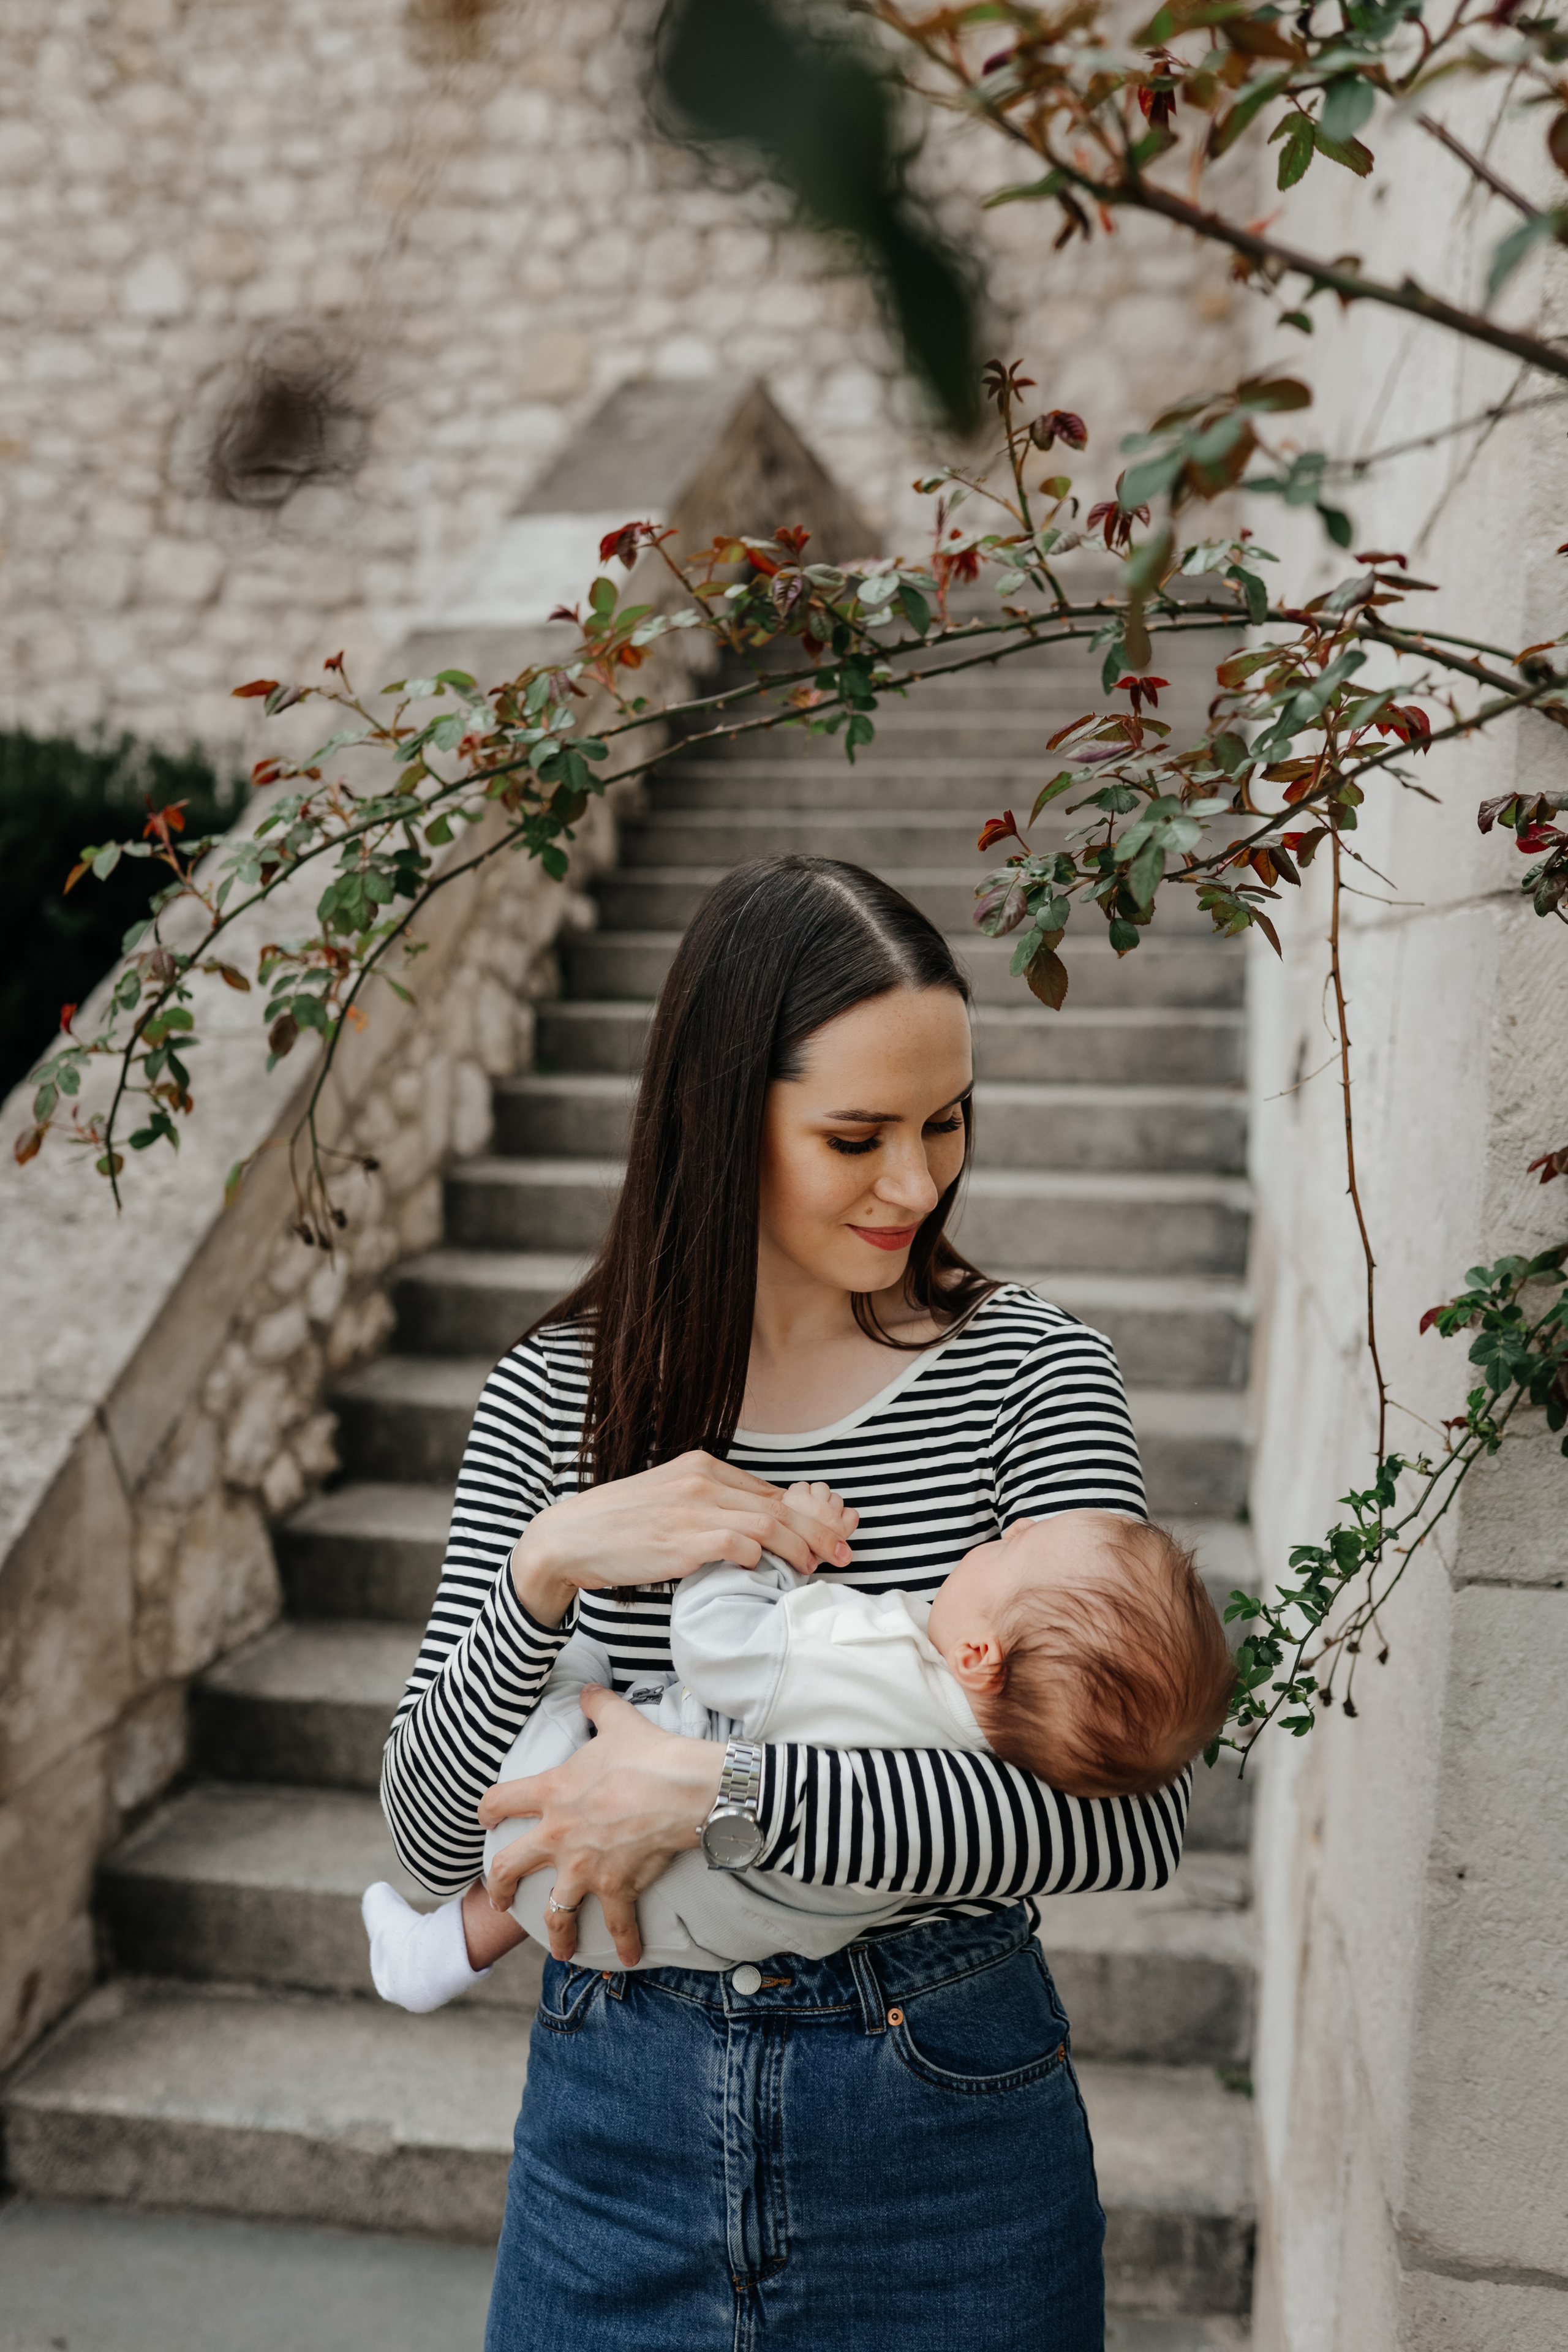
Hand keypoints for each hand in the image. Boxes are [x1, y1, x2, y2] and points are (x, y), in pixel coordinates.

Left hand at [477, 1684, 727, 1967]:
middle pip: (508, 1868)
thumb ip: (596, 1706)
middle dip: (498, 1886)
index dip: (488, 1810)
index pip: (500, 1801)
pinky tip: (627, 1958)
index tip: (486, 1819)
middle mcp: (558, 1836)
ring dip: (554, 1934)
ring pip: (554, 1912)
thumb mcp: (617, 1720)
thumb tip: (588, 1690)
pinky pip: (617, 1925)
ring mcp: (584, 1867)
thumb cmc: (648, 1753)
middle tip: (497, 1897)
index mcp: (550, 1793)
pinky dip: (624, 1944)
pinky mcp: (616, 1887)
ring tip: (557, 1949)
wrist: (684, 1789)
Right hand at [511, 1449, 857, 1626]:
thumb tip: (755, 1531)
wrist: (569, 1537)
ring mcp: (692, 1508)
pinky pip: (737, 1543)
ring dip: (800, 1547)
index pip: (770, 1491)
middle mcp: (702, 1481)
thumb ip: (711, 1507)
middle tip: (844, 1551)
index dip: (807, 1515)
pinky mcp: (682, 1538)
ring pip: (768, 1523)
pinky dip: (758, 1556)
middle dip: (819, 1529)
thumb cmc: (619, 1527)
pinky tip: (764, 1570)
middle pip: (780, 1505)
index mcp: (702, 1467)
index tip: (832, 1534)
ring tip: (817, 1565)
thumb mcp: (670, 1502)